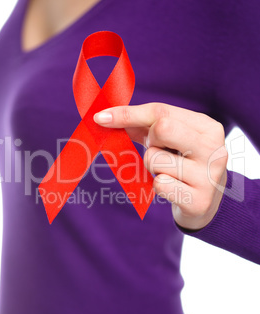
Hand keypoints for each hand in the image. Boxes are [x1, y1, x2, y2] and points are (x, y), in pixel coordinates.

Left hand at [93, 102, 227, 229]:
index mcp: (207, 127)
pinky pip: (159, 185)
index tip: (101, 118)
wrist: (207, 202)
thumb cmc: (183, 163)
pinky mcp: (199, 200)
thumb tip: (106, 118)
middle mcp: (213, 148)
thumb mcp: (170, 140)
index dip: (127, 113)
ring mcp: (208, 175)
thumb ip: (143, 125)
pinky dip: (158, 186)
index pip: (161, 111)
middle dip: (149, 141)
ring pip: (155, 159)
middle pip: (161, 128)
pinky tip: (173, 189)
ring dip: (152, 167)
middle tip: (159, 152)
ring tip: (169, 173)